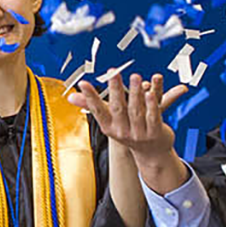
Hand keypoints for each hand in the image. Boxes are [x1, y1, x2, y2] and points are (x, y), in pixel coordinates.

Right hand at [68, 73, 188, 159]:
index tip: (82, 83)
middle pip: (118, 108)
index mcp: (109, 127)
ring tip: (135, 76)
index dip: (90, 97)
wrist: (152, 154)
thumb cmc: (128, 131)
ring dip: (135, 92)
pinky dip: (151, 105)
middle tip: (113, 72)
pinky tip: (150, 92)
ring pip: (135, 111)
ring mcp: (139, 134)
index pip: (97, 110)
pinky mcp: (155, 133)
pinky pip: (152, 117)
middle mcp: (122, 131)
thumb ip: (91, 106)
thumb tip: (69, 97)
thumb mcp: (109, 121)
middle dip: (115, 89)